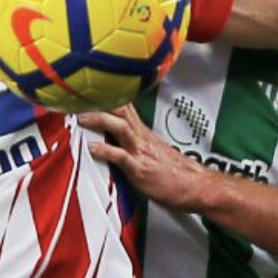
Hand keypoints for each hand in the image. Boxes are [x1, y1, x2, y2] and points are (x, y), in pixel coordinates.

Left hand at [78, 104, 209, 211]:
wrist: (198, 186)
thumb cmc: (177, 173)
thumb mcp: (153, 150)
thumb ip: (135, 141)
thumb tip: (115, 138)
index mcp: (143, 132)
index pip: (123, 106)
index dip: (105, 97)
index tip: (87, 91)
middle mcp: (141, 137)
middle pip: (120, 108)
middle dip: (98, 103)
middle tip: (78, 98)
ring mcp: (140, 152)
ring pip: (120, 126)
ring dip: (99, 120)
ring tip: (81, 118)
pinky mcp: (141, 169)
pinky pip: (121, 156)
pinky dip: (106, 151)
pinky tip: (93, 148)